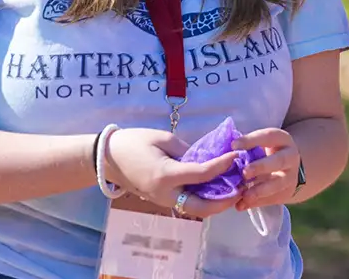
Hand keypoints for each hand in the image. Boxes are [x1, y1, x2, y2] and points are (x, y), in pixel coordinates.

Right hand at [102, 127, 240, 218]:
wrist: (107, 158)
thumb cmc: (134, 143)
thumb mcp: (163, 138)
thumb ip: (188, 150)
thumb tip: (209, 158)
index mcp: (165, 175)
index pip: (203, 174)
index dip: (223, 164)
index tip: (237, 154)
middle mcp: (165, 194)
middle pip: (203, 207)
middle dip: (226, 200)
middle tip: (241, 185)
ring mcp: (163, 201)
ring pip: (196, 209)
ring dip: (217, 202)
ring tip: (233, 187)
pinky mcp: (162, 201)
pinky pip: (188, 204)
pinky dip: (205, 200)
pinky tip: (216, 187)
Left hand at [232, 127, 302, 210]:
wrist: (287, 167)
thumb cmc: (265, 152)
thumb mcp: (261, 143)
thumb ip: (246, 147)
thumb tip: (223, 151)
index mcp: (282, 140)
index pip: (269, 136)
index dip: (252, 140)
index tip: (233, 145)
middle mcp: (290, 157)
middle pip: (279, 161)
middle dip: (261, 167)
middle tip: (244, 173)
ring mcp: (291, 176)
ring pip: (279, 183)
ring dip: (260, 190)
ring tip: (244, 195)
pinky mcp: (286, 192)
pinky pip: (272, 199)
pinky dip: (256, 202)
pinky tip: (241, 205)